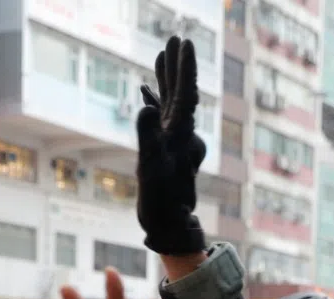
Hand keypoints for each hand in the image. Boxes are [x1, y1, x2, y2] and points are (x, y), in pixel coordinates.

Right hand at [136, 36, 207, 254]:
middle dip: (178, 65)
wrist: (167, 225)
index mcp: (182, 134)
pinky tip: (148, 90)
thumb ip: (148, 137)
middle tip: (176, 38)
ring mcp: (174, 140)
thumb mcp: (151, 168)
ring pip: (173, 101)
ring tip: (163, 52)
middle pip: (182, 91)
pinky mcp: (165, 148)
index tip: (184, 44)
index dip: (185, 67)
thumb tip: (147, 106)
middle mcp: (182, 134)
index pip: (186, 93)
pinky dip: (156, 100)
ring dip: (168, 77)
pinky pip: (163, 117)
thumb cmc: (161, 202)